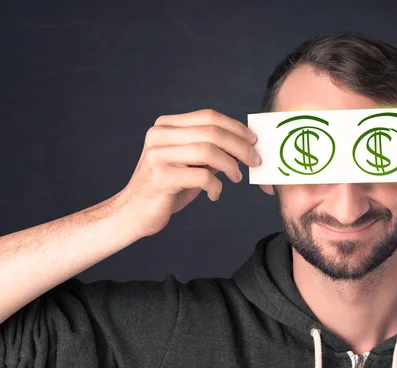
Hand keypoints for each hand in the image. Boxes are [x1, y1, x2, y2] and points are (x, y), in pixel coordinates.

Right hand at [116, 109, 260, 236]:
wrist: (134, 213)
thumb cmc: (167, 188)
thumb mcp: (189, 164)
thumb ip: (210, 151)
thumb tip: (243, 145)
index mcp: (166, 126)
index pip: (208, 116)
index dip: (235, 127)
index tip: (253, 141)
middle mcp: (159, 135)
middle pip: (212, 132)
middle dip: (240, 146)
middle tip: (254, 161)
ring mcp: (158, 155)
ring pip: (209, 151)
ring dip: (231, 165)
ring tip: (236, 178)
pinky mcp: (161, 177)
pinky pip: (202, 176)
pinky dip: (216, 186)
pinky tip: (214, 194)